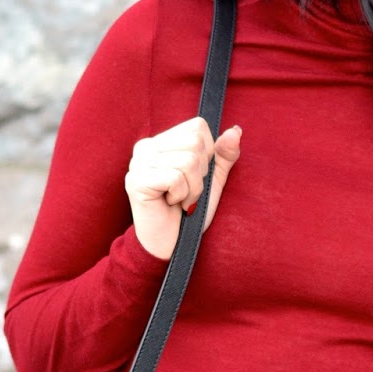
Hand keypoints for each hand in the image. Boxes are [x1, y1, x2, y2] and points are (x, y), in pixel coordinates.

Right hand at [125, 116, 242, 260]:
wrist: (171, 244)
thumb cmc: (190, 211)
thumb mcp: (213, 180)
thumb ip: (225, 155)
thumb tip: (235, 130)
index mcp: (162, 141)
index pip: (198, 127)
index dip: (208, 154)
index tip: (195, 176)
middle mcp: (146, 147)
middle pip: (194, 141)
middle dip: (201, 173)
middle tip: (187, 191)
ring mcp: (138, 163)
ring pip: (188, 160)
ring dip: (193, 188)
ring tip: (181, 200)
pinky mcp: (136, 181)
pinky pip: (175, 178)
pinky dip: (182, 196)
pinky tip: (171, 204)